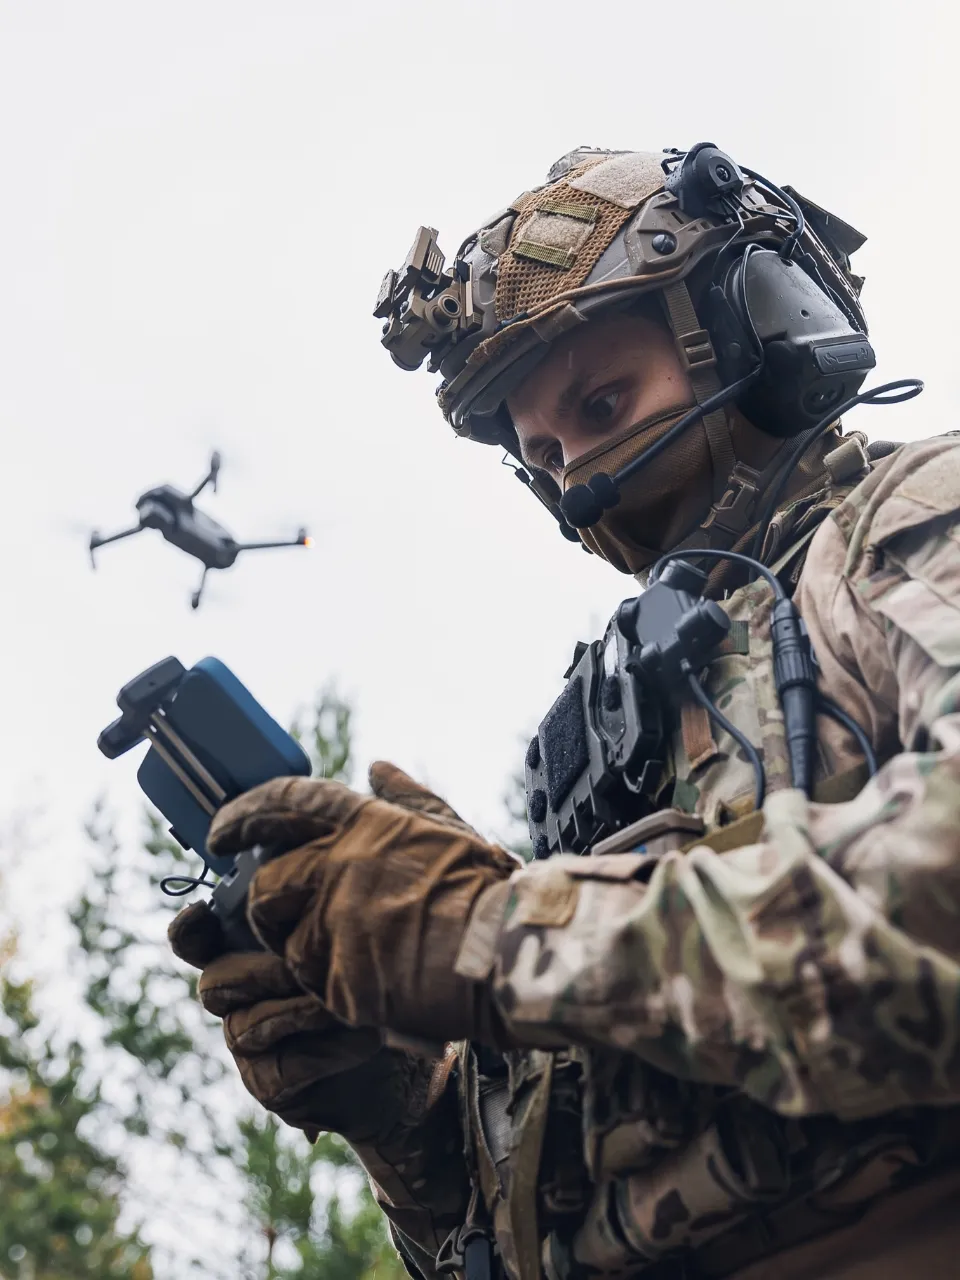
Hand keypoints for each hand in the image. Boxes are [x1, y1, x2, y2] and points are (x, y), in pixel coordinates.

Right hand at [168, 898, 442, 1144]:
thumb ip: (326, 889)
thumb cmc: (385, 972)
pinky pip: (278, 1065)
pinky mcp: (270, 1084)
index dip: (190, 928)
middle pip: (214, 980)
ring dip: (297, 1009)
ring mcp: (250, 1043)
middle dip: (258, 971)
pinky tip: (366, 1038)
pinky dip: (325, 1049)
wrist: (417, 1053)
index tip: (200, 911)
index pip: (198, 937)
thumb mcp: (360, 922)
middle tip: (299, 965)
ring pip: (242, 1025)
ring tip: (344, 1001)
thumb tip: (309, 843)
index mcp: (248, 948)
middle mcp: (241, 994)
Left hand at [205, 763, 517, 1046]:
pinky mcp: (336, 980)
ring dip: (299, 946)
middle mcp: (339, 867)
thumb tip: (378, 767)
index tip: (219, 832)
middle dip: (266, 902)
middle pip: (266, 882)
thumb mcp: (448, 828)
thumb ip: (406, 797)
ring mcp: (333, 925)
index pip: (281, 805)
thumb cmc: (486, 889)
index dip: (241, 815)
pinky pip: (311, 983)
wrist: (506, 953)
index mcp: (364, 823)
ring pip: (281, 937)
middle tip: (280, 914)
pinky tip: (369, 980)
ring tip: (342, 951)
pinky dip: (331, 984)